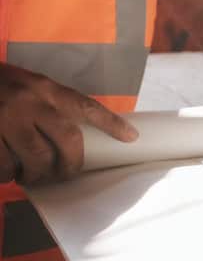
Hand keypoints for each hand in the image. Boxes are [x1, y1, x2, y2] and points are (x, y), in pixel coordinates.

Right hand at [0, 63, 137, 184]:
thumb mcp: (24, 84)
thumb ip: (47, 104)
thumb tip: (74, 136)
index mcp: (42, 87)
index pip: (85, 106)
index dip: (111, 123)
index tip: (131, 137)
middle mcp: (27, 100)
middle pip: (67, 141)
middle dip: (69, 164)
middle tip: (64, 174)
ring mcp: (4, 118)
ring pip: (34, 159)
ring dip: (36, 174)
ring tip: (31, 176)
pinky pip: (3, 166)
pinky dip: (7, 174)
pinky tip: (7, 172)